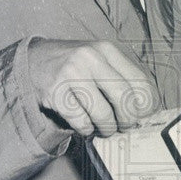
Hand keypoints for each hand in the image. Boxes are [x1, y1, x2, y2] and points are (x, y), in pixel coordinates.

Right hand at [27, 38, 159, 137]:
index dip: (146, 105)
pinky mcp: (55, 93)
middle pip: (124, 98)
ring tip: (105, 129)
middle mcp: (90, 58)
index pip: (139, 81)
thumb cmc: (75, 67)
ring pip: (103, 113)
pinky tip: (85, 125)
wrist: (34, 61)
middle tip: (125, 127)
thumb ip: (121, 78)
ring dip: (107, 128)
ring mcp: (71, 74)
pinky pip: (81, 121)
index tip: (142, 116)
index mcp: (107, 50)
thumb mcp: (99, 61)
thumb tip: (146, 110)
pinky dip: (87, 129)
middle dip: (128, 120)